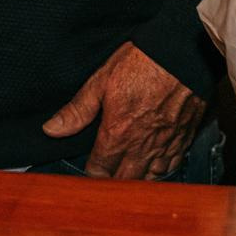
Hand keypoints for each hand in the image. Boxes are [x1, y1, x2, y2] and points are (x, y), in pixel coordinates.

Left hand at [41, 44, 206, 179]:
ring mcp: (164, 145)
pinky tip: (153, 165)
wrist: (183, 55)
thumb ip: (78, 110)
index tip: (89, 165)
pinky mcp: (183, 139)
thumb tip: (52, 129)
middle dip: (111, 180)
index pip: (99, 170)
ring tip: (127, 171)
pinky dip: (160, 170)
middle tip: (105, 172)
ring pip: (148, 179)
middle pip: (123, 180)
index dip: (91, 171)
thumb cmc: (142, 63)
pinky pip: (171, 167)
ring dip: (136, 179)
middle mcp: (141, 146)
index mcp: (117, 134)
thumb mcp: (101, 81)